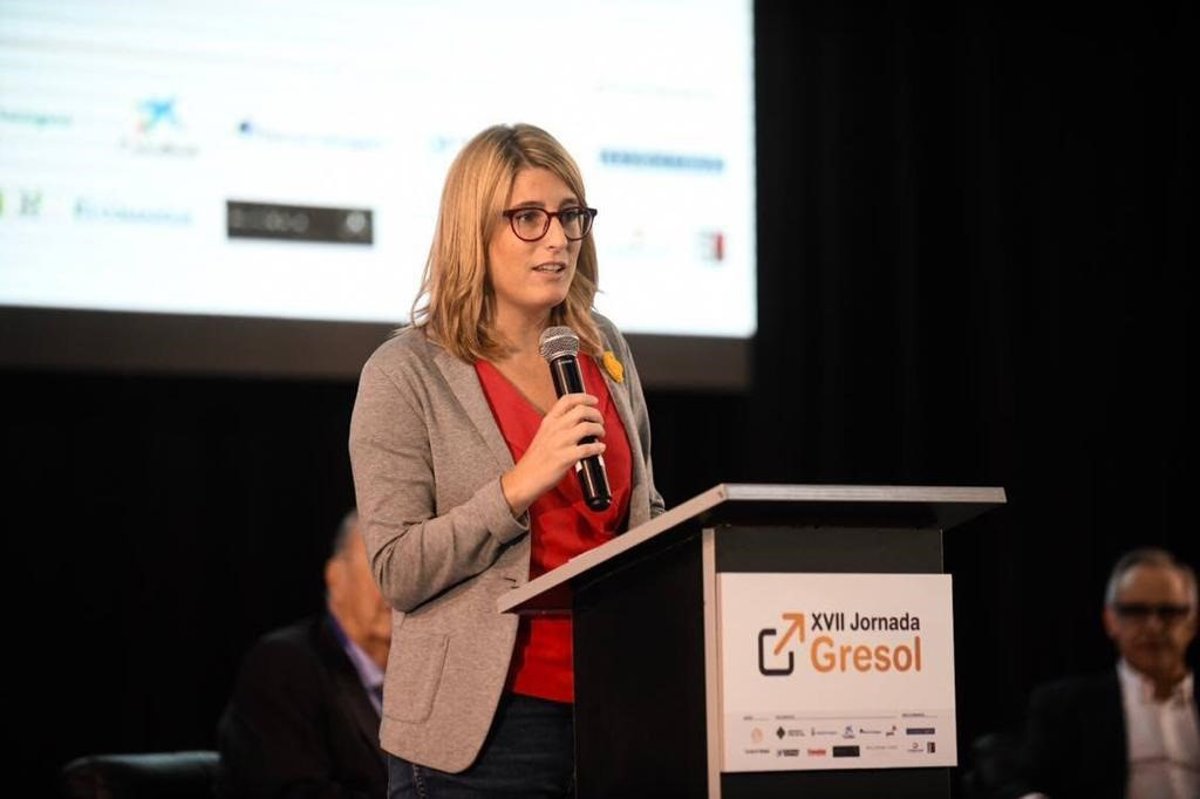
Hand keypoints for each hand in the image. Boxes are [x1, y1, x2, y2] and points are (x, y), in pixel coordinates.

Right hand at [501, 393, 605, 515]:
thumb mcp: (543, 434)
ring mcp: (560, 443)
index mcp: (549, 421)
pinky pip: (588, 448)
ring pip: (587, 427)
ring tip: (600, 434)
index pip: (567, 400)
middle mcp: (555, 429)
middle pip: (581, 410)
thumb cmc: (536, 459)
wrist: (525, 478)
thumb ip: (558, 425)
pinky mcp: (565, 458)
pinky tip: (600, 448)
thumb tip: (579, 420)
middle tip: (599, 420)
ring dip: (599, 429)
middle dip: (596, 414)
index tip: (593, 400)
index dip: (584, 397)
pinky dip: (598, 447)